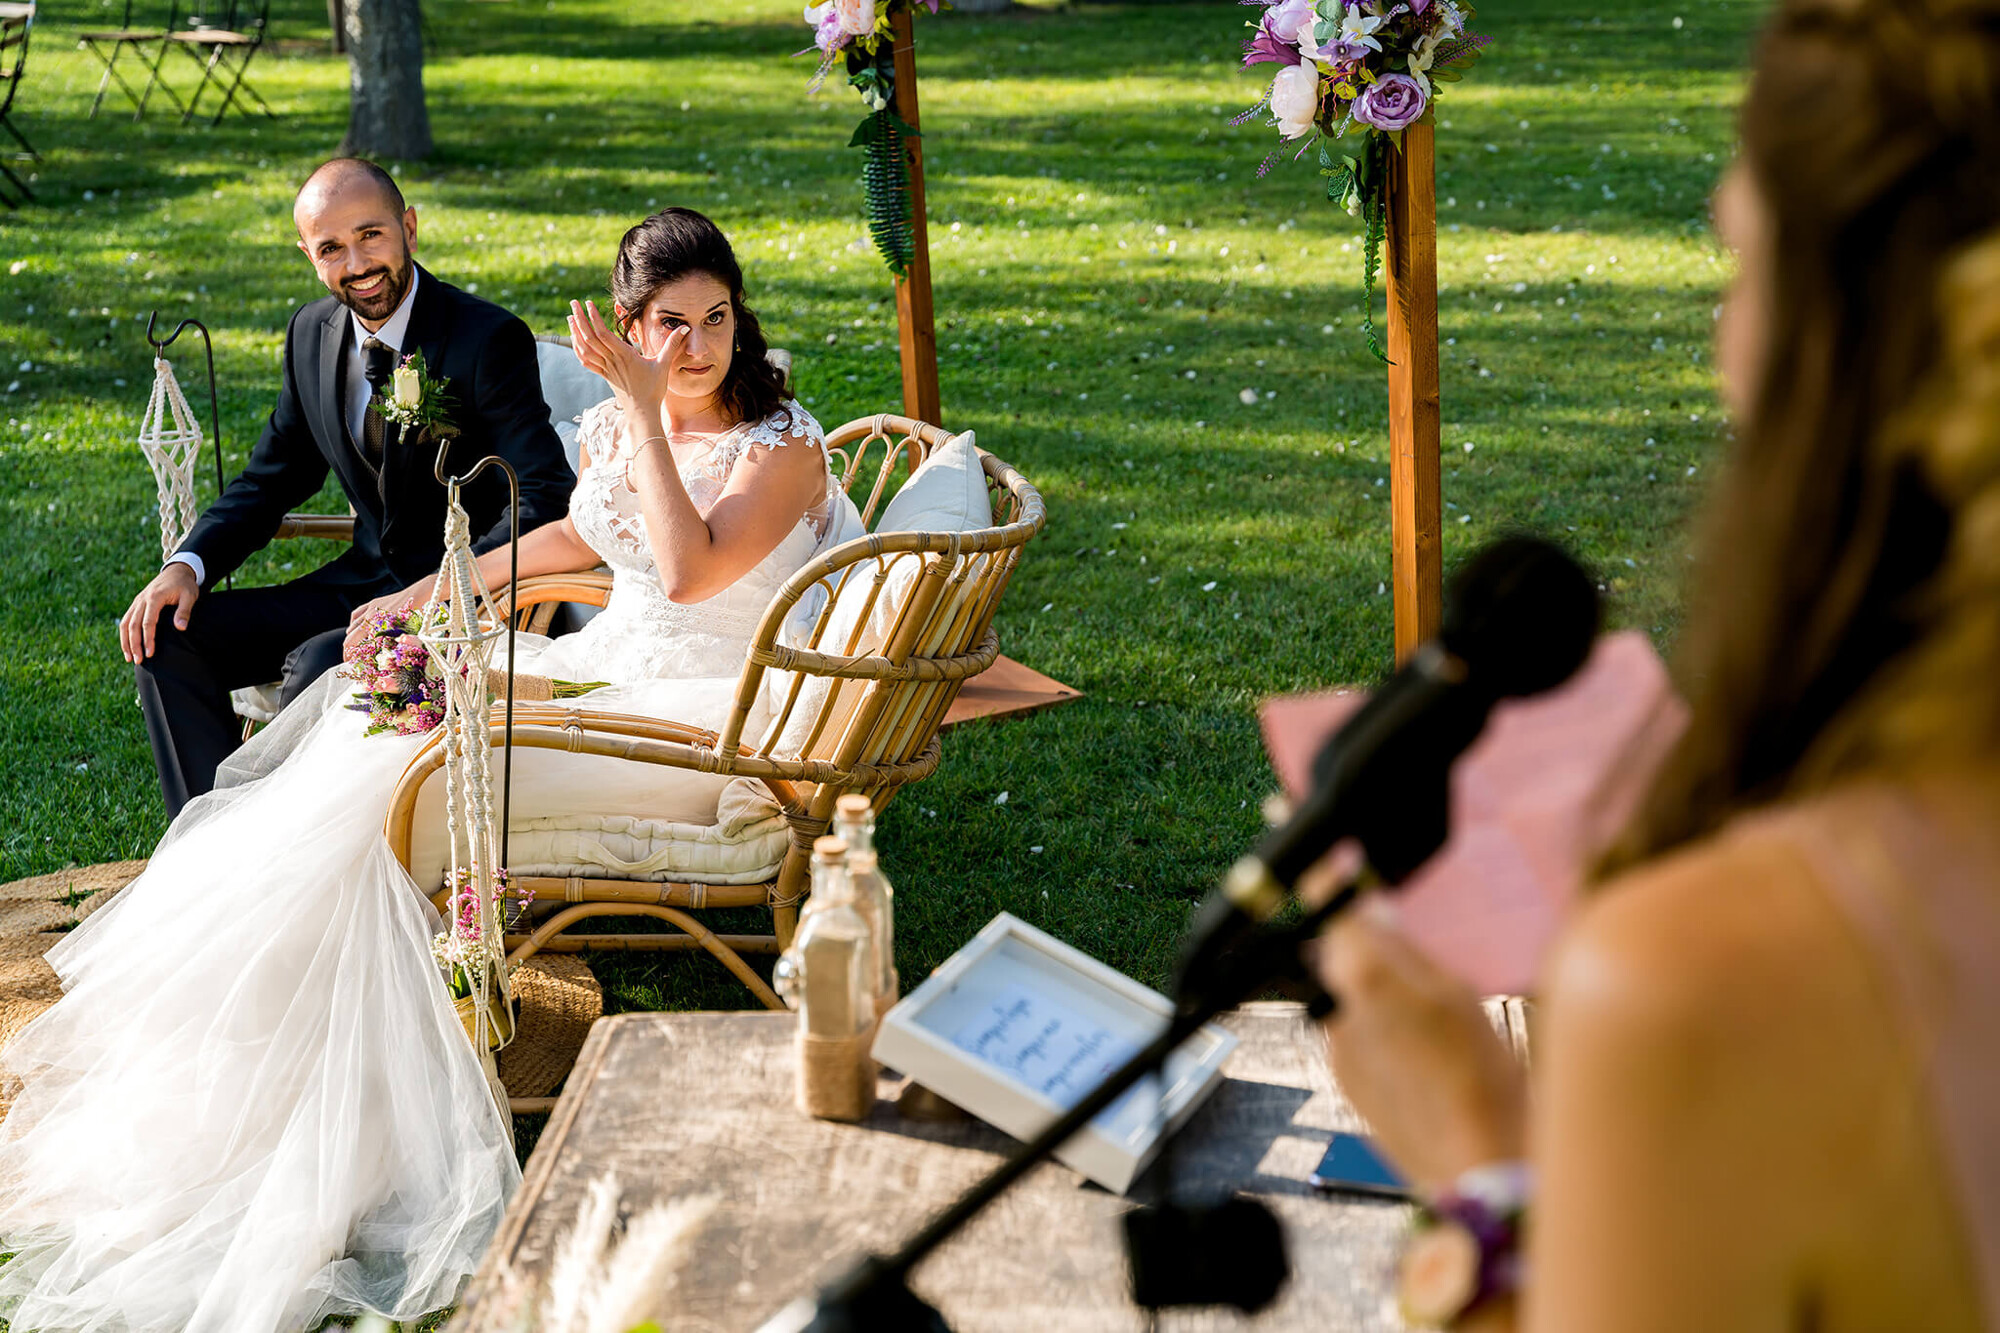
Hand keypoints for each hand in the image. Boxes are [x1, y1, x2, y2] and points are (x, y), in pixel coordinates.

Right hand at [120, 562, 200, 662]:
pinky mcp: (137, 604)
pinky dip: (125, 634)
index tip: (150, 653)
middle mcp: (142, 600)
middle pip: (133, 625)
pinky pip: (126, 620)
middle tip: (138, 661)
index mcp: (155, 597)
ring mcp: (137, 601)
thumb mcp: (190, 596)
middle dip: (134, 644)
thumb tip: (180, 628)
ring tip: (129, 658)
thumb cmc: (185, 585)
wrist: (177, 571)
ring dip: (126, 642)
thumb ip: (184, 611)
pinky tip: (127, 646)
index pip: (148, 622)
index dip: (148, 639)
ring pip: (126, 623)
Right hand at [344, 581, 430, 651]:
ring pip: (353, 625)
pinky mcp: (373, 603)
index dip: (350, 654)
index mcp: (376, 627)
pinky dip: (354, 622)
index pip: (355, 643)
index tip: (348, 661)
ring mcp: (370, 609)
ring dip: (351, 636)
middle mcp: (370, 617)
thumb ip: (388, 643)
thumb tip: (380, 655)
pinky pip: (357, 613)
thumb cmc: (414, 616)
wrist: (417, 595)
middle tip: (348, 658)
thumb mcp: (402, 634)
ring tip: (350, 645)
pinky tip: (354, 627)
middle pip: (352, 635)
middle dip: (348, 647)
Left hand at [568, 299, 680, 410]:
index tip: (588, 303)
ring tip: (570, 318)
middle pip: (589, 337)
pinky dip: (578, 350)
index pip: (604, 334)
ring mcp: (606, 369)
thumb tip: (685, 329)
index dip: (594, 318)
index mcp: (624, 356)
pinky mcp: (604, 375)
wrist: (643, 412)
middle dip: (580, 318)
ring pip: (585, 348)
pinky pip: (587, 361)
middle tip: (573, 302)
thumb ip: (672, 345)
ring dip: (575, 333)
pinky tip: (575, 341)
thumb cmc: (654, 389)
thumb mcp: (664, 365)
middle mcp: (612, 361)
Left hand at [1312, 894, 1527, 1192]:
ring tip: (1432, 1024)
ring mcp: (1332, 1046)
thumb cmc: (1483, 1079)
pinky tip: (1422, 1054)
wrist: (1478, 1166)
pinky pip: (1353, 1032)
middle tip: (1414, 957)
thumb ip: (1405, 951)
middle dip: (1367, 945)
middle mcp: (1334, 1008)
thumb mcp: (1457, 994)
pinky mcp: (1339, 1077)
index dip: (1323, 875)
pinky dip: (1378, 1030)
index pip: (1326, 906)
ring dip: (1375, 992)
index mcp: (1365, 976)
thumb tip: (1373, 913)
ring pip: (1346, 993)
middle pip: (1338, 951)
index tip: (1321, 851)